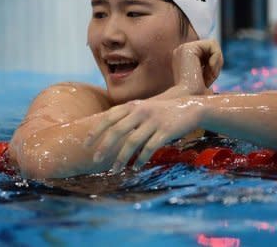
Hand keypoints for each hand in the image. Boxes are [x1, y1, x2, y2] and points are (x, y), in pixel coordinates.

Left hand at [84, 98, 203, 171]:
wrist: (190, 107)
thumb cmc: (162, 112)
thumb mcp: (143, 108)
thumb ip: (127, 117)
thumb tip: (107, 133)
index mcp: (133, 106)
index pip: (108, 118)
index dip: (96, 131)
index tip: (86, 144)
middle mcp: (141, 111)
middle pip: (117, 130)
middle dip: (105, 146)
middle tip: (96, 159)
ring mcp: (153, 121)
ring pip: (132, 142)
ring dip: (122, 158)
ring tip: (115, 169)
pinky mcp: (166, 131)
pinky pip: (149, 148)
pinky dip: (141, 159)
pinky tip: (136, 167)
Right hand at [172, 39, 222, 94]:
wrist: (189, 100)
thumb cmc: (197, 96)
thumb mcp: (205, 77)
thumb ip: (208, 64)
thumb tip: (218, 56)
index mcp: (182, 58)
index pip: (206, 52)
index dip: (212, 66)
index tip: (206, 80)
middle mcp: (180, 51)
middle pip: (210, 48)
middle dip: (216, 63)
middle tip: (209, 78)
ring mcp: (182, 48)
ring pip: (212, 45)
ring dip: (217, 62)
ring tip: (210, 75)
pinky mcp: (188, 48)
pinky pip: (212, 44)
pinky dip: (217, 57)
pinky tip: (210, 69)